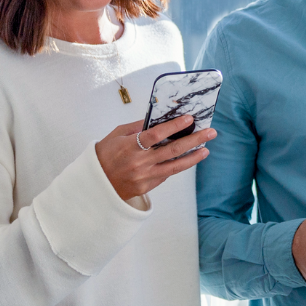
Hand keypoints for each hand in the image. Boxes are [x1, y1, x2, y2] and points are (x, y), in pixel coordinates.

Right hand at [96, 116, 216, 200]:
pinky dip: (178, 165)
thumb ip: (137, 127)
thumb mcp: (116, 135)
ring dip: (193, 157)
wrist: (95, 184)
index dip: (174, 126)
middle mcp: (139, 162)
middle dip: (194, 140)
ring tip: (206, 149)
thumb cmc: (104, 155)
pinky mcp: (147, 187)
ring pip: (175, 166)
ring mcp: (144, 176)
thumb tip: (159, 119)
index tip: (189, 118)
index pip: (156, 134)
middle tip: (210, 132)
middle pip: (172, 150)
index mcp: (130, 146)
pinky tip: (188, 158)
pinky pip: (166, 174)